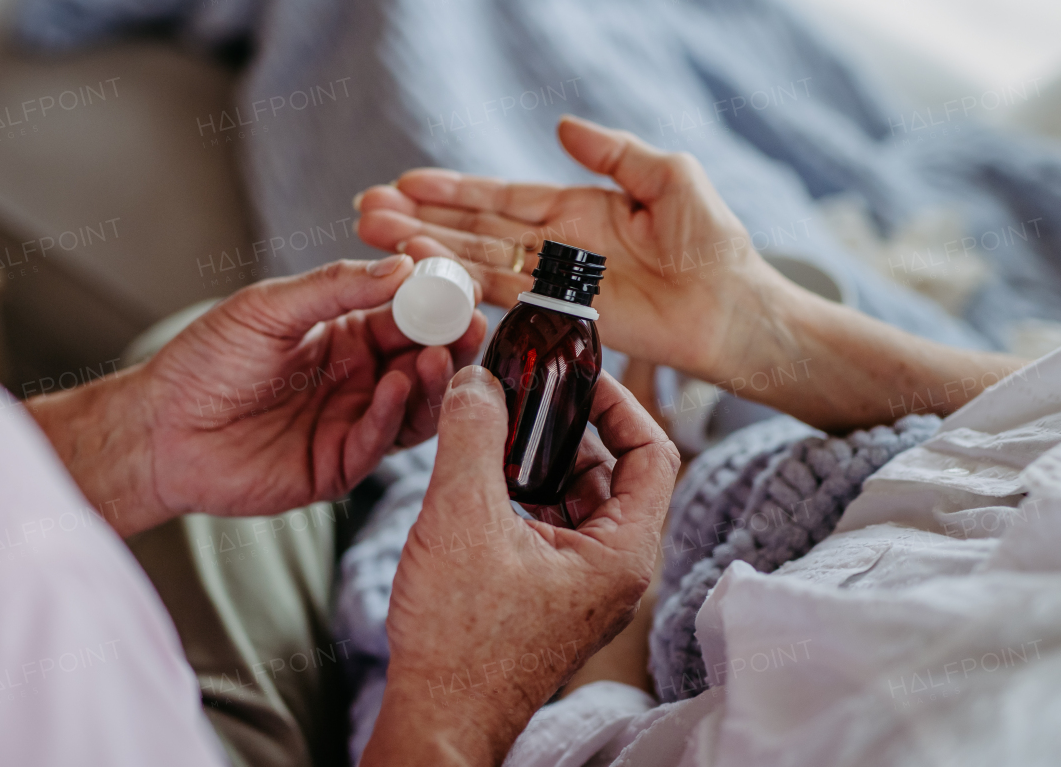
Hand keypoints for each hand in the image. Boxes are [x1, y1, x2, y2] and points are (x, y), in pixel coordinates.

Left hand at [28, 256, 486, 534]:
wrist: (160, 427)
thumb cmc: (205, 361)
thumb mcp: (268, 308)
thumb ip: (334, 288)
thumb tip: (401, 267)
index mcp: (350, 332)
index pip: (409, 311)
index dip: (435, 295)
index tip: (457, 278)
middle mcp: (362, 378)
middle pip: (425, 359)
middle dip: (451, 340)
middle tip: (468, 323)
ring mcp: (354, 423)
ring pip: (414, 405)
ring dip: (433, 381)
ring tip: (439, 355)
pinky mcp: (340, 466)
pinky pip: (378, 442)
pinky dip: (392, 414)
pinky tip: (396, 387)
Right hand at [356, 115, 790, 382]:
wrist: (733, 308)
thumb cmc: (713, 242)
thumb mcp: (667, 177)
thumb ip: (613, 152)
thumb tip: (561, 124)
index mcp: (573, 209)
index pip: (500, 196)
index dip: (452, 189)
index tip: (405, 182)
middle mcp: (552, 246)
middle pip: (473, 228)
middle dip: (420, 219)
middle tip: (367, 211)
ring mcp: (551, 281)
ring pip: (474, 259)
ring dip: (426, 248)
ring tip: (376, 234)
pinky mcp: (557, 314)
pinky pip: (500, 294)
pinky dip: (459, 282)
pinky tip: (423, 270)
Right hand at [361, 366, 678, 765]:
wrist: (438, 715)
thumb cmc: (460, 638)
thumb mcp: (461, 516)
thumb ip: (470, 436)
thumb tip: (476, 380)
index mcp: (620, 553)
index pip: (654, 453)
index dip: (620, 404)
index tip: (577, 376)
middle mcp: (611, 570)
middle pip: (610, 472)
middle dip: (564, 429)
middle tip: (522, 394)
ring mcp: (580, 586)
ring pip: (573, 499)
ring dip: (536, 461)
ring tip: (491, 431)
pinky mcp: (545, 595)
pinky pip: (547, 526)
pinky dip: (519, 494)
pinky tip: (477, 478)